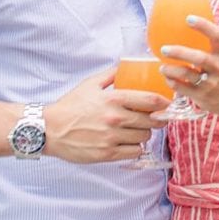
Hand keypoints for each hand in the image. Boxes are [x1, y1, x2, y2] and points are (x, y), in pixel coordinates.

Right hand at [42, 67, 168, 164]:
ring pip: (144, 137)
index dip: (164, 102)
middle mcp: (115, 119)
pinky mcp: (107, 154)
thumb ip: (111, 75)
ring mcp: (112, 138)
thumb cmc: (70, 106)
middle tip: (156, 118)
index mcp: (113, 99)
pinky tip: (129, 142)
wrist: (49, 130)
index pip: (150, 101)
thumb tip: (127, 65)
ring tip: (138, 129)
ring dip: (145, 133)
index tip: (168, 103)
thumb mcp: (90, 84)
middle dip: (157, 119)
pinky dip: (135, 147)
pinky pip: (134, 151)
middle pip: (151, 120)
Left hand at [160, 15, 218, 124]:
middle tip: (164, 49)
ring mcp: (210, 83)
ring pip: (188, 74)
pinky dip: (172, 82)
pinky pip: (182, 88)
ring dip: (172, 70)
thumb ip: (208, 45)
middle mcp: (218, 68)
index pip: (217, 36)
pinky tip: (167, 77)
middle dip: (180, 52)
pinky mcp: (201, 96)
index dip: (204, 26)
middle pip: (200, 58)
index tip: (189, 18)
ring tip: (162, 67)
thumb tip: (185, 24)